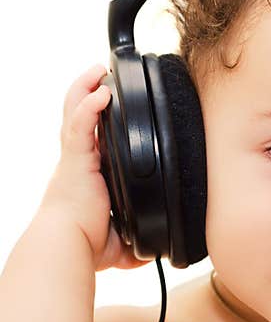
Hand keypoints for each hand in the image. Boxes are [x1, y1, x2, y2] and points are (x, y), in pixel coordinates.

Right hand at [39, 64, 153, 271]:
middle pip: (79, 119)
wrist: (67, 248)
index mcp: (86, 178)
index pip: (91, 141)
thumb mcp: (118, 243)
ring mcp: (75, 159)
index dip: (97, 122)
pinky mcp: (75, 160)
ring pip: (75, 114)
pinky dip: (89, 107)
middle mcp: (77, 164)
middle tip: (102, 75)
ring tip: (99, 70)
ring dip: (86, 89)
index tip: (111, 107)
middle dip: (88, 94)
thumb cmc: (83, 246)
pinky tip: (101, 93)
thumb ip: (135, 243)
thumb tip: (153, 251)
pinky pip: (80, 126)